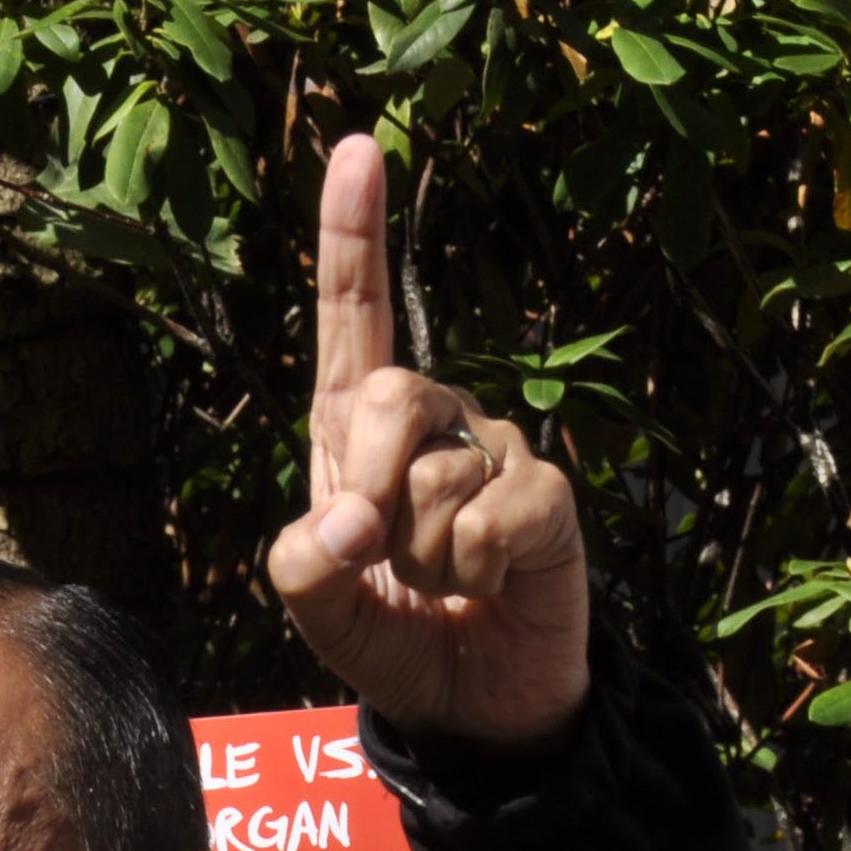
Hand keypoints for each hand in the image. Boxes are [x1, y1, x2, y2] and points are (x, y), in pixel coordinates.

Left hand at [265, 133, 590, 751]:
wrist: (468, 705)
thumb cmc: (390, 631)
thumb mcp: (316, 605)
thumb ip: (303, 562)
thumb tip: (351, 520)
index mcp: (357, 428)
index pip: (354, 317)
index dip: (354, 233)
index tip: (357, 145)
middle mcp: (432, 422)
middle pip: (389, 395)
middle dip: (368, 485)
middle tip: (380, 554)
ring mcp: (496, 453)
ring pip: (438, 476)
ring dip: (423, 552)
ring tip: (442, 582)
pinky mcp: (547, 499)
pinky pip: (501, 512)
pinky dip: (478, 566)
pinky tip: (491, 585)